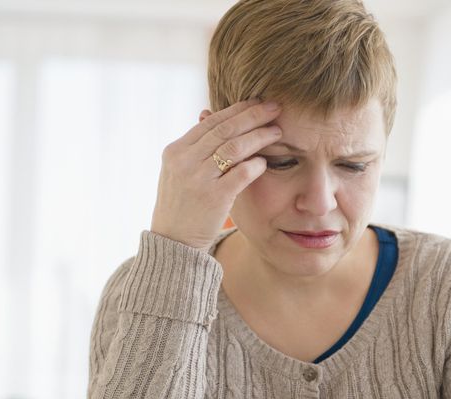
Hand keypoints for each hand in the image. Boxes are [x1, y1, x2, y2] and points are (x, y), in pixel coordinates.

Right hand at [150, 98, 282, 250]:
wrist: (173, 243)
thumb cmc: (180, 208)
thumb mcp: (177, 173)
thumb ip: (193, 147)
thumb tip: (207, 114)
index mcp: (175, 151)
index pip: (210, 122)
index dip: (236, 110)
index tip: (256, 103)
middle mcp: (184, 161)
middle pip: (225, 129)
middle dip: (253, 115)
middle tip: (275, 107)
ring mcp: (198, 178)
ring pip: (234, 147)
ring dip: (259, 136)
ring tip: (277, 131)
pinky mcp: (214, 197)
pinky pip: (242, 173)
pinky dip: (256, 164)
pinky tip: (266, 161)